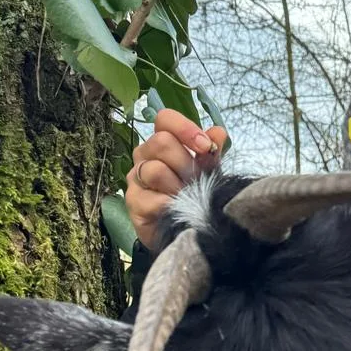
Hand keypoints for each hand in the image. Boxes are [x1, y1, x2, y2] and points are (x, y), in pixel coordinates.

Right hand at [125, 110, 228, 249]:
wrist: (182, 230)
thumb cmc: (193, 195)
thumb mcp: (208, 172)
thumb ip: (212, 153)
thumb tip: (218, 133)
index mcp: (162, 141)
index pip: (165, 119)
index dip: (185, 129)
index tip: (205, 147)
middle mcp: (144, 155)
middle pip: (161, 142)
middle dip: (186, 163)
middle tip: (197, 181)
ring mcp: (136, 178)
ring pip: (155, 170)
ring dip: (178, 186)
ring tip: (188, 198)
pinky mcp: (132, 202)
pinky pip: (152, 198)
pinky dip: (170, 204)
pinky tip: (178, 210)